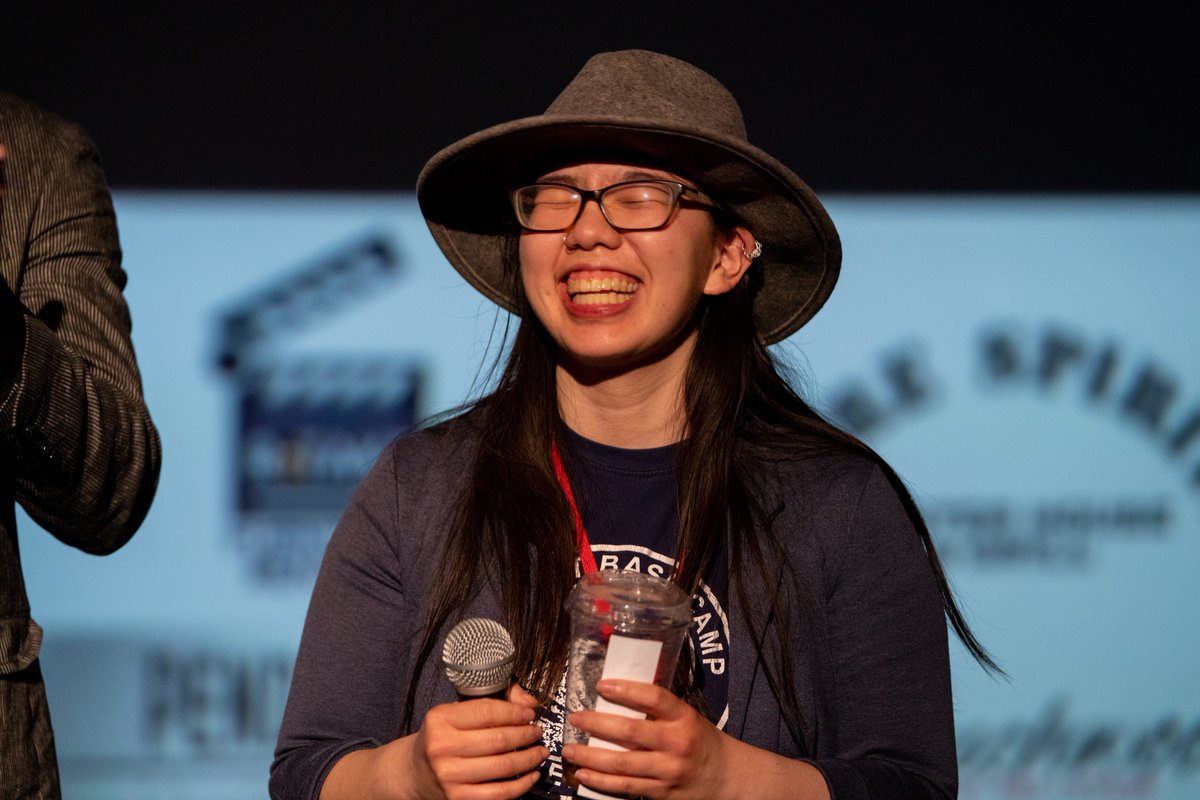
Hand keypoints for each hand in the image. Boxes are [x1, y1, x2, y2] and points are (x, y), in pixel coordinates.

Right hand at [407, 683, 547, 799]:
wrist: (415, 773)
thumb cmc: (443, 737)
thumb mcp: (456, 712)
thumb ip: (492, 701)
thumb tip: (529, 703)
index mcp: (440, 720)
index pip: (486, 712)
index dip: (514, 712)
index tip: (529, 714)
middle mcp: (442, 748)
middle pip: (498, 740)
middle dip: (525, 735)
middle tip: (537, 732)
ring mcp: (449, 776)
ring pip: (502, 766)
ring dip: (529, 758)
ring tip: (540, 751)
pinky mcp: (458, 799)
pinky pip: (499, 793)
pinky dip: (522, 784)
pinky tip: (532, 774)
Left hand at [562, 679, 732, 799]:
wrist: (724, 776)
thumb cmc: (699, 740)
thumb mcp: (686, 717)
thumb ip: (658, 710)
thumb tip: (616, 693)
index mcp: (684, 718)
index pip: (654, 698)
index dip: (626, 690)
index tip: (602, 685)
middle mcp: (677, 744)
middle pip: (631, 733)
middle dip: (597, 725)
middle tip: (575, 718)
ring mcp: (668, 771)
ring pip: (622, 764)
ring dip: (591, 757)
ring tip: (569, 750)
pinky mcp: (661, 793)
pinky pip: (626, 787)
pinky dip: (601, 781)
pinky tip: (583, 774)